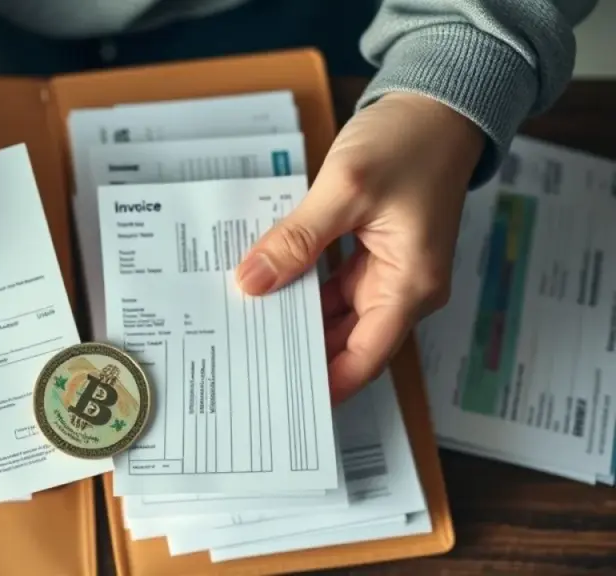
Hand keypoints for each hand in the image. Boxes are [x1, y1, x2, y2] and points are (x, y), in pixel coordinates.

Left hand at [236, 92, 483, 402]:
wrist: (437, 104)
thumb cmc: (410, 141)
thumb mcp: (346, 190)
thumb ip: (297, 241)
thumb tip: (252, 281)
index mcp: (410, 286)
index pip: (364, 358)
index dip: (325, 385)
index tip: (282, 399)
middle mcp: (403, 287)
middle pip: (346, 340)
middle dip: (299, 350)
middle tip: (246, 360)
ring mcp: (388, 271)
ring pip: (334, 312)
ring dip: (295, 313)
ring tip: (246, 326)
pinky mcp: (373, 252)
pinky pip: (332, 283)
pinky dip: (301, 283)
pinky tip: (267, 284)